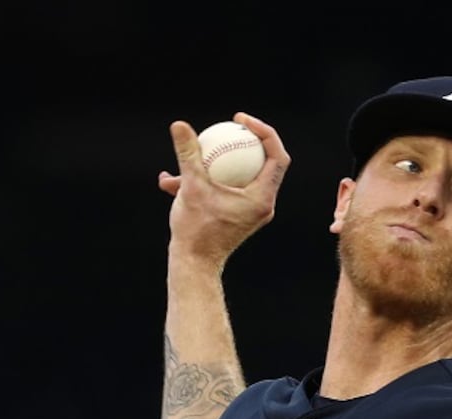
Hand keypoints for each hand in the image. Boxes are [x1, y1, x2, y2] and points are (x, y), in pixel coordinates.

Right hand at [158, 111, 290, 264]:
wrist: (193, 265)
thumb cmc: (196, 231)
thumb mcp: (190, 187)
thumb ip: (188, 153)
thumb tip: (179, 125)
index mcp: (262, 198)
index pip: (277, 155)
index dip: (263, 131)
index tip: (241, 121)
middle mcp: (262, 205)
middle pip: (264, 162)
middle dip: (247, 142)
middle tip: (231, 126)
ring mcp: (251, 212)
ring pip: (242, 176)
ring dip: (221, 163)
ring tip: (198, 150)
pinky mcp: (237, 216)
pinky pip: (227, 190)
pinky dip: (208, 181)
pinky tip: (174, 178)